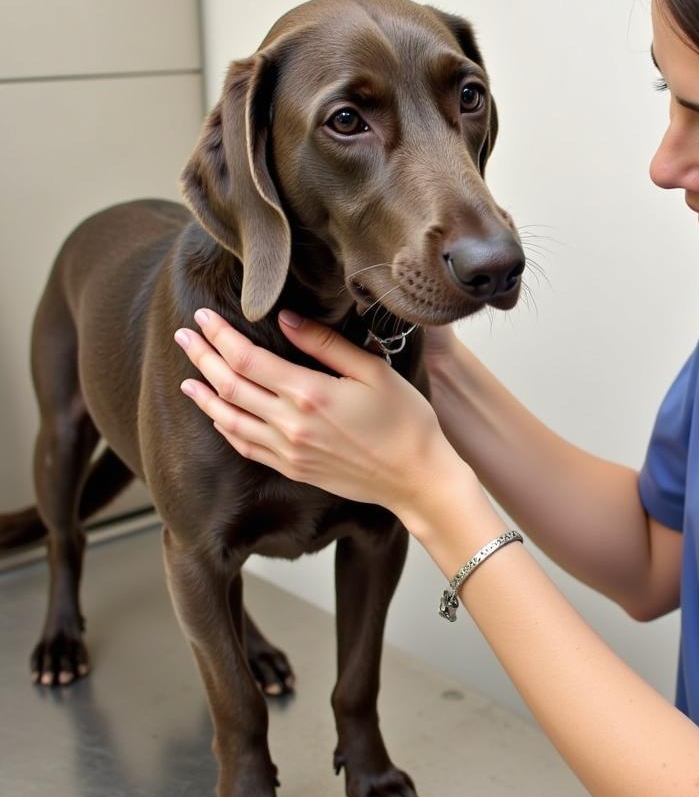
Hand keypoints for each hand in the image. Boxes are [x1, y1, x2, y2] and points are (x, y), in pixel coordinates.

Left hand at [174, 309, 466, 521]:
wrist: (417, 478)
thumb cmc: (405, 421)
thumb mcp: (373, 371)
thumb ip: (325, 344)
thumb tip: (285, 320)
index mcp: (309, 395)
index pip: (247, 359)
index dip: (220, 336)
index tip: (203, 317)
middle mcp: (290, 425)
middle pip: (229, 387)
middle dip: (202, 358)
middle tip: (183, 336)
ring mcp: (289, 452)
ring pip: (229, 420)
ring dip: (204, 396)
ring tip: (187, 376)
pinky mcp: (293, 469)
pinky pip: (246, 447)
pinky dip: (225, 428)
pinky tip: (216, 415)